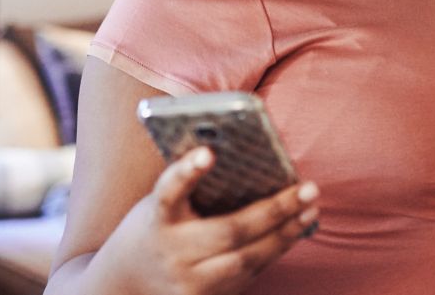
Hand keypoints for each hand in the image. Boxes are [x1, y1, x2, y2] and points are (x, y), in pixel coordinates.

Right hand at [112, 147, 318, 294]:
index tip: (207, 154)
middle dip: (274, 210)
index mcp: (156, 219)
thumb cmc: (153, 230)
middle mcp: (172, 253)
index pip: (168, 193)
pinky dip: (274, 251)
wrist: (124, 286)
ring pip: (246, 260)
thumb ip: (191, 186)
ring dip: (285, 234)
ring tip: (310, 209)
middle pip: (229, 232)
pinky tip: (295, 230)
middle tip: (309, 188)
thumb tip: (245, 157)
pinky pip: (248, 276)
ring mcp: (189, 282)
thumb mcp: (159, 205)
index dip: (186, 173)